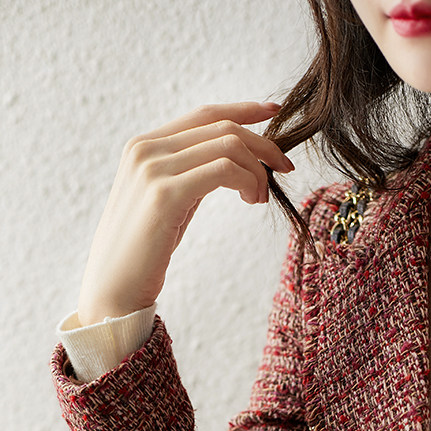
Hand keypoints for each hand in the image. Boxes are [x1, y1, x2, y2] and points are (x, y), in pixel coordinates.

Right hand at [77, 102, 293, 324]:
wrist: (113, 289)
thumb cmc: (143, 253)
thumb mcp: (169, 202)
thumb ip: (190, 175)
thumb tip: (232, 163)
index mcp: (145, 145)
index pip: (204, 114)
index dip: (244, 110)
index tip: (275, 112)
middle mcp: (146, 148)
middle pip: (222, 126)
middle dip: (263, 144)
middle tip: (284, 169)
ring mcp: (153, 168)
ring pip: (228, 145)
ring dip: (256, 170)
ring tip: (259, 198)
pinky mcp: (164, 194)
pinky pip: (223, 170)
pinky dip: (247, 181)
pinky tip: (250, 200)